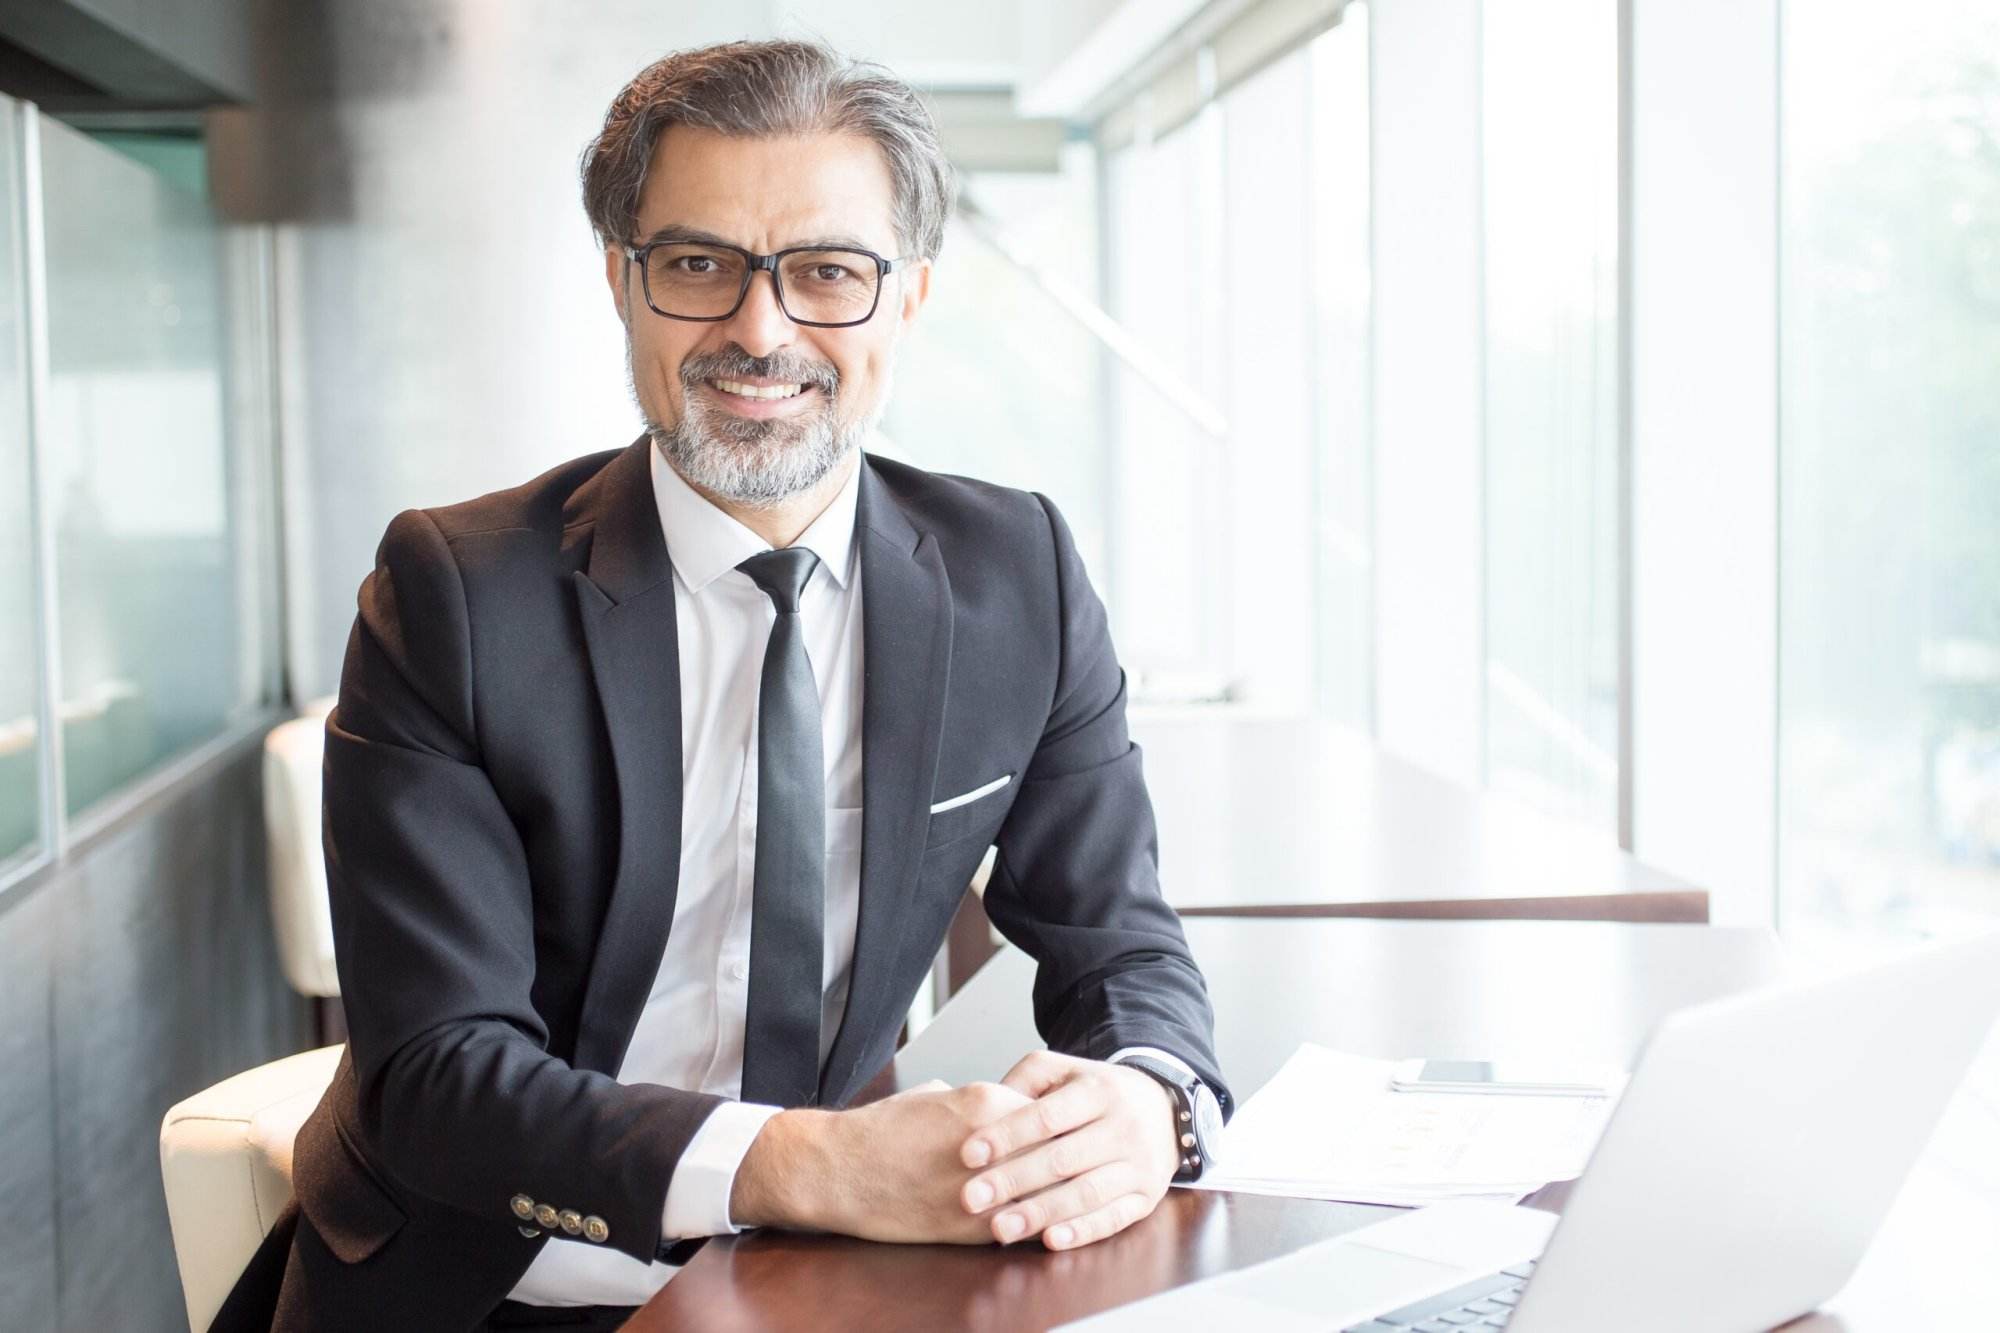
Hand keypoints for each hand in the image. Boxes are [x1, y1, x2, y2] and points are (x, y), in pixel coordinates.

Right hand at [731, 1079, 1034, 1243]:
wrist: (838, 1169)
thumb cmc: (880, 1129)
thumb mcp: (934, 1094)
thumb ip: (975, 1101)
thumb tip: (1000, 1107)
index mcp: (985, 1101)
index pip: (1051, 1113)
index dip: (1058, 1126)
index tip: (1061, 1134)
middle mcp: (992, 1143)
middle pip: (1058, 1152)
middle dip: (1064, 1162)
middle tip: (1072, 1168)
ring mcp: (984, 1187)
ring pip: (1047, 1193)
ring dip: (1055, 1196)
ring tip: (1058, 1198)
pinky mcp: (971, 1227)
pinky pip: (1021, 1226)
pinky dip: (1031, 1224)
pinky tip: (1033, 1221)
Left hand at [956, 1051, 1180, 1250]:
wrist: (1165, 1109)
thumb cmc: (1097, 1091)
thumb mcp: (1066, 1069)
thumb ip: (1026, 1079)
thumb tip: (988, 1105)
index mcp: (1097, 1092)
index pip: (1047, 1115)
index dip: (1006, 1135)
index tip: (968, 1154)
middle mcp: (1123, 1127)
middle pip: (1062, 1158)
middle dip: (1013, 1180)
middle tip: (970, 1198)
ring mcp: (1139, 1165)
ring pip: (1086, 1193)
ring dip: (1040, 1213)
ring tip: (999, 1228)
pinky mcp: (1147, 1197)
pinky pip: (1114, 1218)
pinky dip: (1081, 1232)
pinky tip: (1049, 1240)